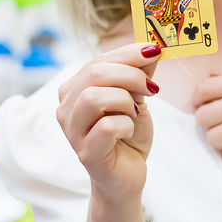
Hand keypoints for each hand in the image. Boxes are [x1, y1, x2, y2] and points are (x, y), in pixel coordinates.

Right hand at [56, 43, 159, 203]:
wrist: (127, 174)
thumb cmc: (127, 135)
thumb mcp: (136, 98)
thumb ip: (139, 74)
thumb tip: (151, 47)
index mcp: (74, 89)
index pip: (98, 60)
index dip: (129, 53)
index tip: (155, 52)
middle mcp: (66, 108)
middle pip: (94, 74)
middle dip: (130, 75)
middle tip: (152, 87)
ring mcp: (73, 131)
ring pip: (93, 98)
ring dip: (124, 99)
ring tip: (136, 110)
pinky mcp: (86, 153)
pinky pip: (106, 127)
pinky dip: (125, 124)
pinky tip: (128, 130)